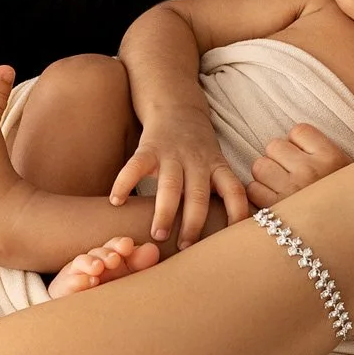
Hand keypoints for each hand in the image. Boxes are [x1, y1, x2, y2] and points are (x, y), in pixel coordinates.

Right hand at [107, 105, 250, 249]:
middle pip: (198, 194)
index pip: (234, 190)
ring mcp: (172, 154)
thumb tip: (229, 236)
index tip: (232, 239)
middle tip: (185, 247)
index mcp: (217, 167)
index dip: (237, 212)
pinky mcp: (148, 148)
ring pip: (170, 186)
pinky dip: (124, 183)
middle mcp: (197, 161)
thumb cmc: (199, 149)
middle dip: (193, 223)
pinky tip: (116, 201)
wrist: (177, 107)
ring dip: (165, 212)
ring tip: (157, 236)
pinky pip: (135, 167)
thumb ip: (221, 192)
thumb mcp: (216, 164)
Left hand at [246, 122, 353, 208]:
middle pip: (274, 146)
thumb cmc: (344, 205)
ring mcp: (292, 193)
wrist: (351, 243)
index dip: (297, 145)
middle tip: (292, 176)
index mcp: (333, 158)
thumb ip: (322, 154)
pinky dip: (259, 196)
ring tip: (283, 190)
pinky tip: (276, 204)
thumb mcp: (346, 174)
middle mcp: (312, 172)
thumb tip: (291, 140)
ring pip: (259, 166)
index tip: (305, 159)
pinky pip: (253, 190)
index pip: (298, 131)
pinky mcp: (274, 212)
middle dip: (279, 159)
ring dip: (266, 177)